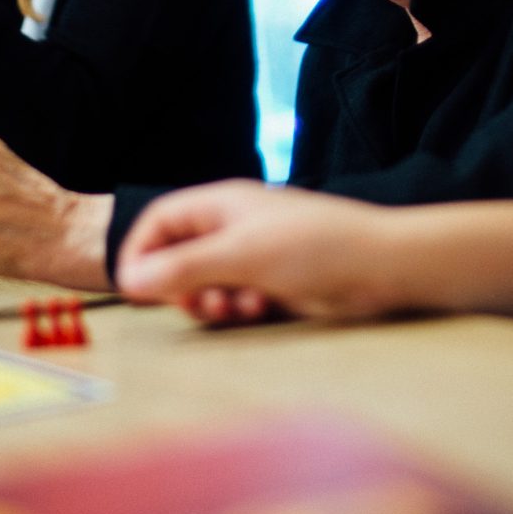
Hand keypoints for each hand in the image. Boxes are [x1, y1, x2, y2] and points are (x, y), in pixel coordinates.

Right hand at [119, 182, 405, 324]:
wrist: (383, 267)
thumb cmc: (314, 249)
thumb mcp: (240, 257)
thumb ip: (182, 269)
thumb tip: (129, 279)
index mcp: (221, 204)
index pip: (161, 220)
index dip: (141, 251)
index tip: (134, 288)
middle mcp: (234, 225)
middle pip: (180, 255)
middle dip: (182, 285)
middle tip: (199, 306)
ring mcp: (256, 254)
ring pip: (208, 281)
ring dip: (213, 300)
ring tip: (237, 308)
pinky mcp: (275, 281)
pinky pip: (238, 296)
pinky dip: (240, 306)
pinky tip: (262, 309)